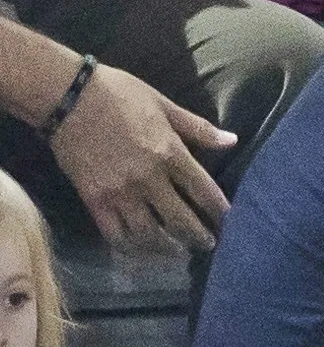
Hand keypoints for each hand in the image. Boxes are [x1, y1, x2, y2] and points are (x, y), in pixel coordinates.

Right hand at [48, 64, 235, 250]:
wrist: (68, 96)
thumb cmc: (120, 95)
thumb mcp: (165, 105)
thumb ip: (199, 128)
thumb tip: (233, 141)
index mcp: (169, 153)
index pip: (203, 191)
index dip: (219, 210)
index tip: (230, 222)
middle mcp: (148, 178)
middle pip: (180, 219)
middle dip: (198, 236)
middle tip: (209, 245)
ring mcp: (119, 192)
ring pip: (148, 233)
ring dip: (167, 247)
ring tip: (178, 252)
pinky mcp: (93, 199)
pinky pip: (114, 233)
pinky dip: (129, 246)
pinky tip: (140, 249)